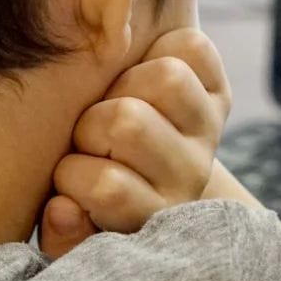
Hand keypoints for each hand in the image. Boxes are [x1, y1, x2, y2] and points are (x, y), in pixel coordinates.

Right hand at [40, 28, 230, 257]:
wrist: (143, 174)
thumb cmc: (90, 198)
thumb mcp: (73, 228)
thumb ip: (61, 233)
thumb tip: (63, 208)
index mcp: (151, 214)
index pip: (108, 188)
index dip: (72, 175)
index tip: (68, 180)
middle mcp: (189, 175)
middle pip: (129, 122)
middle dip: (91, 123)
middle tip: (88, 137)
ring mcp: (207, 131)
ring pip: (166, 78)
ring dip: (125, 82)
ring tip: (112, 101)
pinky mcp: (219, 93)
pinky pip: (192, 48)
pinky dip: (162, 47)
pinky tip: (141, 73)